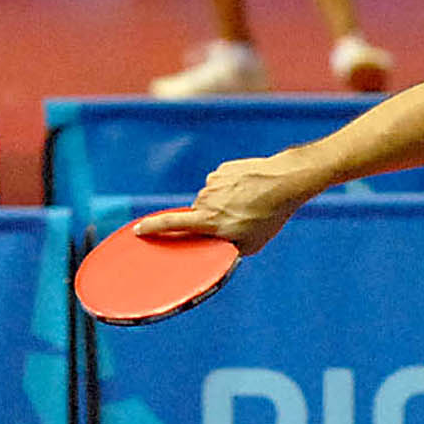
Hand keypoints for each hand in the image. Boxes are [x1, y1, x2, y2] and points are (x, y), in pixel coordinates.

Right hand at [133, 152, 316, 255]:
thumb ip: (228, 249)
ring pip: (209, 198)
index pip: (172, 225)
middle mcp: (207, 200)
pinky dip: (230, 189)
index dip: (152, 228)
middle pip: (196, 214)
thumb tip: (218, 253)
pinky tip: (249, 192)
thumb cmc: (270, 216)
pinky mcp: (223, 170)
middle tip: (233, 222)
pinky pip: (219, 183)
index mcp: (210, 221)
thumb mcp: (250, 244)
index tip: (138, 230)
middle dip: (208, 220)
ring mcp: (214, 182)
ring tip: (247, 206)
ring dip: (221, 204)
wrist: (285, 180)